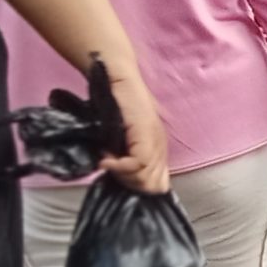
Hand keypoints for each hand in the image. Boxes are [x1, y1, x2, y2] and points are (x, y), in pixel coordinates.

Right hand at [99, 66, 169, 192]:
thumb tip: (122, 179)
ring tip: (107, 158)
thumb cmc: (114, 106)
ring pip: (144, 177)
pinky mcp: (145, 133)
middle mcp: (161, 148)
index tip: (116, 176)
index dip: (136, 187)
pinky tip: (106, 157)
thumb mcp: (121, 139)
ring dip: (121, 174)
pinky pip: (138, 163)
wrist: (115, 79)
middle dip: (127, 183)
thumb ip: (127, 158)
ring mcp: (155, 140)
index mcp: (158, 151)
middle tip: (110, 167)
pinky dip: (119, 165)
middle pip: (152, 186)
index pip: (158, 186)